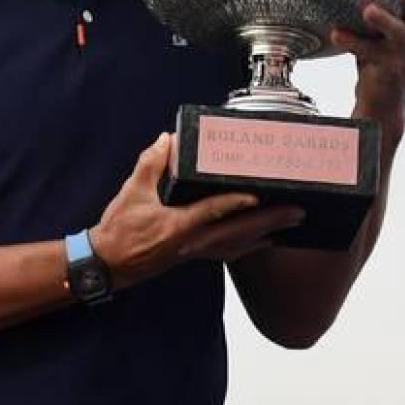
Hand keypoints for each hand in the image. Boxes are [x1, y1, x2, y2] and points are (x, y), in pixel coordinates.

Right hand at [90, 134, 304, 285]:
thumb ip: (151, 163)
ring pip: (239, 246)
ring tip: (290, 224)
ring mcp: (196, 252)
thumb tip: (167, 140)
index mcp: (178, 226)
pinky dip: (250, 246)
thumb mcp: (132, 192)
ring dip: (266, 234)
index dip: (237, 204)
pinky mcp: (195, 256)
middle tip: (296, 211)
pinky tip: (264, 240)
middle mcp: (192, 243)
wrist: (107, 264)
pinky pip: (230, 252)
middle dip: (269, 222)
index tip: (258, 196)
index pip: (213, 212)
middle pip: (239, 233)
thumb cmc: (119, 231)